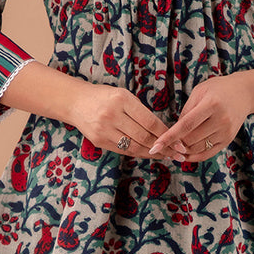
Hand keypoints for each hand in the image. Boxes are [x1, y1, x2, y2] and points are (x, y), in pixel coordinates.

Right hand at [69, 82, 188, 158]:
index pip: (150, 121)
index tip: (178, 141)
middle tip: (177, 153)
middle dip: (163, 147)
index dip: (166, 134)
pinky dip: (138, 153)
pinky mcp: (99, 141)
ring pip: (134, 147)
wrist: (76, 102)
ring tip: (166, 156)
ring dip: (152, 153)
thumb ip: (141, 112)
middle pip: (143, 136)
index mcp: (122, 100)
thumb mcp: (124, 96)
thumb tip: (163, 131)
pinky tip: (149, 154)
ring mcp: (104, 130)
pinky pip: (123, 150)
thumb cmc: (105, 97)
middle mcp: (112, 115)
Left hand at [146, 75, 249, 161]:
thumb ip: (186, 111)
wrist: (244, 93)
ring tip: (174, 146)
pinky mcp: (228, 140)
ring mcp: (226, 132)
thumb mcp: (199, 92)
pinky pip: (207, 153)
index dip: (169, 137)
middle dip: (175, 144)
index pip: (186, 125)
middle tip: (164, 142)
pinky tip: (184, 154)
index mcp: (211, 104)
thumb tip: (173, 133)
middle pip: (190, 139)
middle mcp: (221, 119)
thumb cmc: (217, 89)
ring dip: (183, 150)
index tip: (155, 146)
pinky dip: (193, 156)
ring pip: (197, 148)